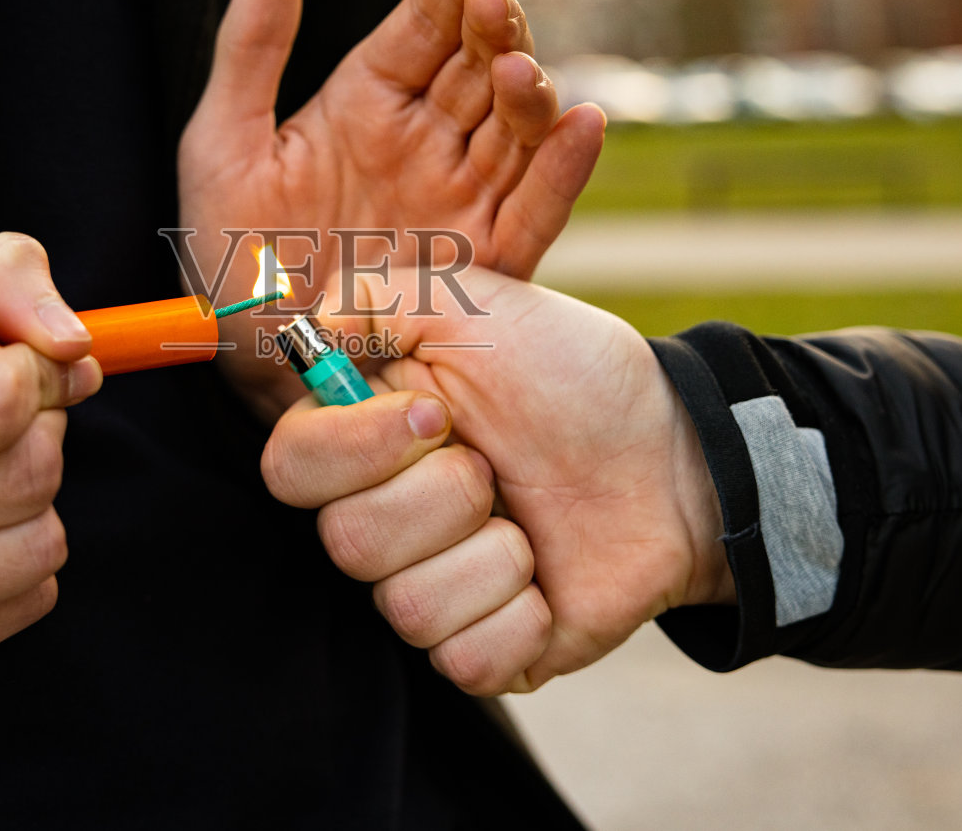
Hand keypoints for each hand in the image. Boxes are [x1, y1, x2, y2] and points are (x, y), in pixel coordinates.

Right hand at [0, 233, 101, 675]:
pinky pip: (30, 598)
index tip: (21, 367)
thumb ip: (1, 284)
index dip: (34, 372)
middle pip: (25, 472)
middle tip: (0, 422)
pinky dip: (21, 555)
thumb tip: (73, 346)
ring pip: (39, 543)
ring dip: (35, 499)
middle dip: (39, 431)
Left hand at [179, 0, 605, 415]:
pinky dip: (564, 170)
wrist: (253, 361)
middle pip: (477, 69)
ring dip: (526, 93)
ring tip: (518, 68)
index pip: (422, 30)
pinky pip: (536, 209)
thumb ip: (252, 46)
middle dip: (492, 30)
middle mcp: (424, 143)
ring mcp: (459, 198)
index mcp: (366, 105)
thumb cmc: (228, 257)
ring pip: (514, 129)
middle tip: (494, 1)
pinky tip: (584, 125)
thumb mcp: (222, 142)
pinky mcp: (486, 262)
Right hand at [262, 266, 731, 694]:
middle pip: (346, 541)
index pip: (290, 467)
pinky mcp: (481, 647)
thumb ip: (377, 299)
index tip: (436, 417)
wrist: (671, 452)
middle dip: (444, 496)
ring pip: (405, 606)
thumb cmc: (572, 375)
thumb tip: (307, 328)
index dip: (354, 449)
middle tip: (496, 467)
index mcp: (365, 439)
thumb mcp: (477, 304)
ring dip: (492, 555)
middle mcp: (382, 517)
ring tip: (530, 521)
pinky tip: (548, 578)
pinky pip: (463, 662)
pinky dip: (519, 616)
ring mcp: (429, 586)